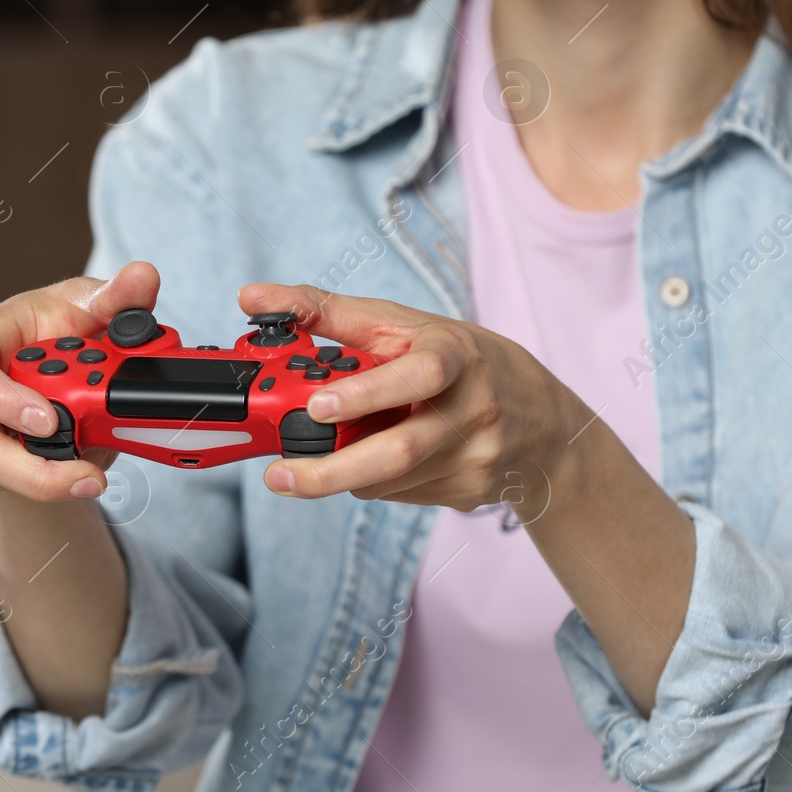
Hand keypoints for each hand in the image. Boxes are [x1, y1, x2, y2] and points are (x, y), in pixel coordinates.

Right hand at [0, 260, 159, 501]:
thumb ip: (114, 296)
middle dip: (27, 466)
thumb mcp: (85, 306)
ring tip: (94, 479)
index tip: (46, 420)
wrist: (53, 376)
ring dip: (44, 483)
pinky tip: (78, 478)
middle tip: (84, 473)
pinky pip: (5, 486)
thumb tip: (144, 276)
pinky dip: (45, 488)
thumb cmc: (54, 329)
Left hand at [237, 283, 592, 512]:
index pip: (416, 376)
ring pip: (388, 480)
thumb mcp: (403, 325)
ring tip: (324, 457)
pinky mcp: (469, 492)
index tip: (316, 406)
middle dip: (330, 471)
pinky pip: (399, 495)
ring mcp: (475, 457)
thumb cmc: (459, 359)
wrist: (540, 418)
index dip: (366, 393)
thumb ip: (326, 312)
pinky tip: (376, 460)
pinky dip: (372, 481)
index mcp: (457, 356)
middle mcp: (473, 409)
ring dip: (345, 472)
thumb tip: (251, 297)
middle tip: (278, 477)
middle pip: (397, 452)